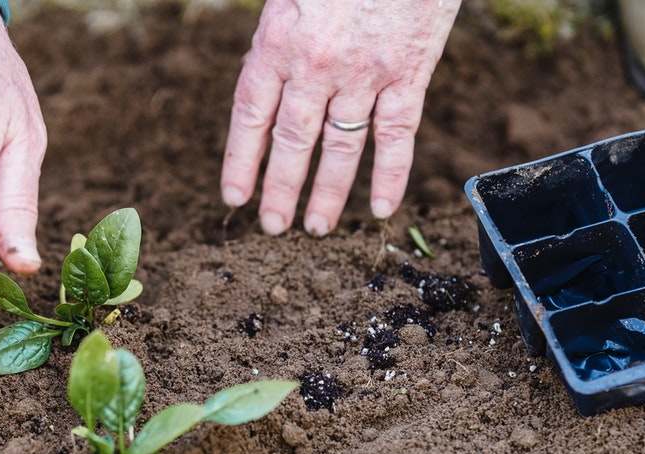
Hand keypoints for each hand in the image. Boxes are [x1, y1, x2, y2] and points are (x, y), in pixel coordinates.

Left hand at [220, 0, 460, 235]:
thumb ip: (277, 34)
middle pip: (292, 141)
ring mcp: (365, 73)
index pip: (251, 114)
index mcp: (279, 39)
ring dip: (328, 193)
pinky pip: (398, 135)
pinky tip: (383, 208)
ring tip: (316, 228)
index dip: (241, 160)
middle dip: (280, 189)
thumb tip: (262, 76)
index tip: (234, 196)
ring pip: (341, 148)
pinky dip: (392, 174)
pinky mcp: (409, 73)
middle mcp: (317, 64)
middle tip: (272, 226)